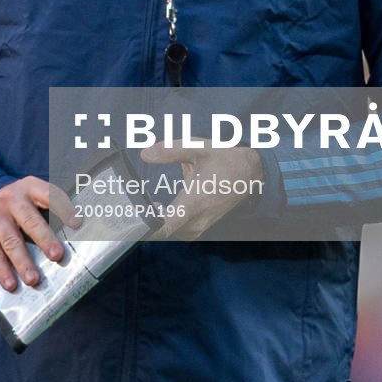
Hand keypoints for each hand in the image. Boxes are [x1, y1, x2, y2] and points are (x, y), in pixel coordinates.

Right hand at [0, 176, 79, 291]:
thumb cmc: (23, 205)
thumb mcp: (36, 197)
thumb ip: (54, 210)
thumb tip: (81, 232)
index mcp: (30, 188)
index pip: (48, 194)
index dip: (63, 207)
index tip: (76, 223)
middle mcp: (11, 199)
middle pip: (29, 220)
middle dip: (44, 239)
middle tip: (57, 256)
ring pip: (10, 240)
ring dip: (23, 261)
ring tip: (34, 279)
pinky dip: (2, 270)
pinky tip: (11, 284)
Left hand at [138, 145, 262, 239]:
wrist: (251, 171)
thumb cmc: (224, 158)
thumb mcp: (197, 147)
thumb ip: (170, 150)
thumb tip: (145, 154)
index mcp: (196, 201)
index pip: (169, 226)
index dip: (150, 230)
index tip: (134, 226)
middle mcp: (200, 217)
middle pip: (168, 232)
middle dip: (150, 224)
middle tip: (131, 211)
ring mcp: (204, 223)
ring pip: (176, 233)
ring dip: (162, 225)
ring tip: (145, 210)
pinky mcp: (205, 223)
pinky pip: (184, 231)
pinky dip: (172, 225)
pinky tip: (161, 211)